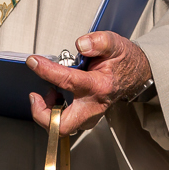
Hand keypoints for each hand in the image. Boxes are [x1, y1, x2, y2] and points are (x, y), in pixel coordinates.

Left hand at [26, 32, 151, 134]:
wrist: (135, 74)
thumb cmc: (123, 61)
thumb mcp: (114, 44)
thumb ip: (99, 41)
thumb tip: (82, 44)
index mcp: (99, 85)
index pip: (68, 80)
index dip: (47, 70)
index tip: (33, 61)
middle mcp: (93, 105)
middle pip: (62, 125)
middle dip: (42, 114)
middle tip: (36, 96)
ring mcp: (89, 115)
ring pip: (62, 128)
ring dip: (48, 114)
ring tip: (48, 93)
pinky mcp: (85, 117)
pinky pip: (64, 123)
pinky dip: (54, 113)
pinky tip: (55, 95)